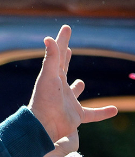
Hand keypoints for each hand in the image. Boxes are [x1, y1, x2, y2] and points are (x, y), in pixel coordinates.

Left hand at [28, 25, 117, 150]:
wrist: (43, 128)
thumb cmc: (44, 102)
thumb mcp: (48, 77)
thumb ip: (51, 58)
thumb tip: (48, 38)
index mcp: (53, 76)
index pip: (57, 53)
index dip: (61, 40)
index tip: (66, 28)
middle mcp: (59, 88)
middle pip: (62, 68)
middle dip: (64, 56)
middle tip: (66, 46)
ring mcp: (68, 102)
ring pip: (74, 92)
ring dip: (77, 86)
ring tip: (81, 82)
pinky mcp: (76, 116)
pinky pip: (92, 114)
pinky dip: (103, 112)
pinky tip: (114, 110)